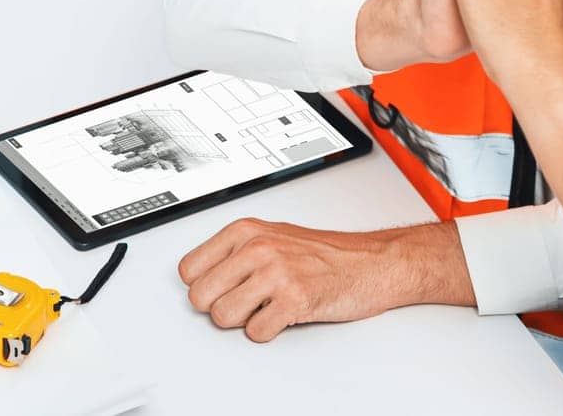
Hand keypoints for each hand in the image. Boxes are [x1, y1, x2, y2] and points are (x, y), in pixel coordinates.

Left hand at [178, 219, 401, 341]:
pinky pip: (255, 333)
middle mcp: (259, 247)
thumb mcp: (276, 236)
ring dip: (244, 320)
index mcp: (247, 230)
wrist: (373, 262)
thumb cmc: (328, 253)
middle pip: (200, 297)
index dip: (205, 285)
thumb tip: (200, 277)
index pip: (189, 270)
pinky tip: (284, 314)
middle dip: (221, 306)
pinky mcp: (294, 299)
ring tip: (268, 305)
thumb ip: (236, 252)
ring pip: (223, 317)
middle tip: (246, 300)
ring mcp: (277, 273)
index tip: (222, 287)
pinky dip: (269, 331)